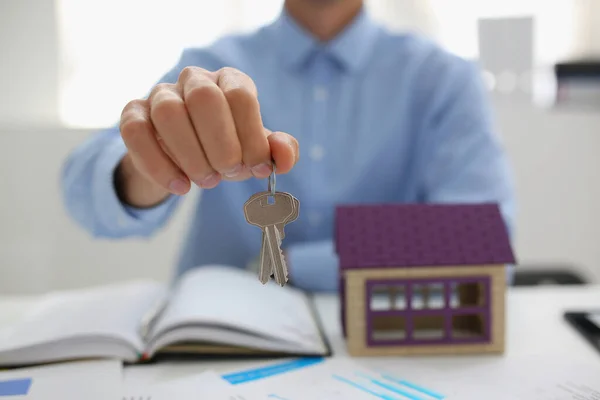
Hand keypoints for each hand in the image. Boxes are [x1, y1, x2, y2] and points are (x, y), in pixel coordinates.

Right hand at [116, 67, 298, 206]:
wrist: (186, 160)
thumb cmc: (228, 149)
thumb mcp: (255, 152)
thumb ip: (277, 152)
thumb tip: (284, 157)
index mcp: (230, 81)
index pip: (240, 95)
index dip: (250, 135)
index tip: (256, 167)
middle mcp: (195, 80)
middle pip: (204, 98)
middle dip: (221, 143)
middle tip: (228, 172)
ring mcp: (160, 95)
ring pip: (168, 112)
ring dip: (191, 154)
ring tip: (206, 181)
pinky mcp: (133, 114)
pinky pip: (136, 133)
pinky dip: (159, 165)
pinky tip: (180, 186)